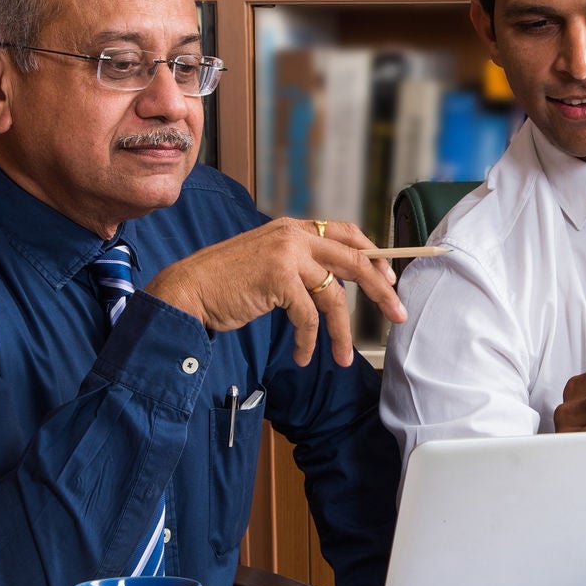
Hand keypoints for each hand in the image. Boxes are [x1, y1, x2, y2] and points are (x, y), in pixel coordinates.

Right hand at [143, 218, 404, 367]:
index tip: (390, 277)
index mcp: (294, 228)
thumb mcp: (269, 263)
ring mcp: (286, 255)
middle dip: (381, 290)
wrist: (188, 291)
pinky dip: (309, 342)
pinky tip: (304, 356)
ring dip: (342, 333)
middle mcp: (294, 235)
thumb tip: (336, 284)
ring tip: (344, 358)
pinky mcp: (277, 279)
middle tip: (398, 313)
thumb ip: (300, 266)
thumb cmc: (226, 283)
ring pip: (334, 296)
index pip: (348, 234)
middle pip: (356, 260)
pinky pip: (309, 318)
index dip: (374, 255)